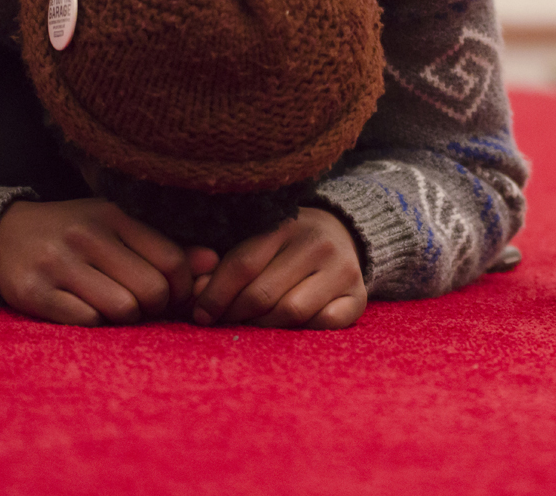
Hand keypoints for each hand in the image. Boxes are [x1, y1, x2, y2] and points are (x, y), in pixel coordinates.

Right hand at [0, 199, 202, 325]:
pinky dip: (95, 323)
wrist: (0, 234)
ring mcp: (58, 263)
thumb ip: (165, 247)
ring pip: (123, 309)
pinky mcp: (33, 291)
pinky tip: (87, 311)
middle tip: (143, 306)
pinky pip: (87, 321)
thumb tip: (213, 263)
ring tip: (116, 308)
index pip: (172, 260)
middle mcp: (87, 236)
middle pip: (152, 289)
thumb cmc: (75, 235)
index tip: (172, 295)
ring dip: (126, 318)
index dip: (182, 287)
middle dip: (155, 307)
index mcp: (114, 216)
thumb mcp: (118, 229)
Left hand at [192, 207, 365, 329]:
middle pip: (263, 294)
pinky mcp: (358, 295)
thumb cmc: (288, 242)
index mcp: (287, 224)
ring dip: (265, 325)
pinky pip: (325, 324)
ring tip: (254, 323)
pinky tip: (291, 326)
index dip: (215, 295)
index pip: (243, 265)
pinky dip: (304, 330)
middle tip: (224, 321)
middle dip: (235, 314)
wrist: (344, 233)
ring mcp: (342, 270)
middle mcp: (318, 244)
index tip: (200, 313)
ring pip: (291, 313)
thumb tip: (197, 294)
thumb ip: (225, 264)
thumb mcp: (259, 240)